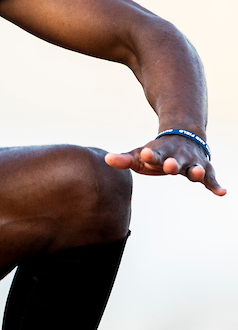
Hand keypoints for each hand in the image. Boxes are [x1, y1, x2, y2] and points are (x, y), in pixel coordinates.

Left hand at [105, 135, 225, 195]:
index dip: (149, 155)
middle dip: (171, 163)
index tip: (145, 153)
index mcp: (159, 152)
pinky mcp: (204, 170)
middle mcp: (177, 156)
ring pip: (195, 167)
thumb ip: (125, 159)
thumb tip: (106, 159)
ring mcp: (192, 162)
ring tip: (198, 173)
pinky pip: (211, 179)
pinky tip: (222, 193)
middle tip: (168, 166)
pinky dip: (216, 185)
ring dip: (196, 171)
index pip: (153, 154)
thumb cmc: (156, 152)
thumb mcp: (140, 155)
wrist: (183, 136)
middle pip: (174, 161)